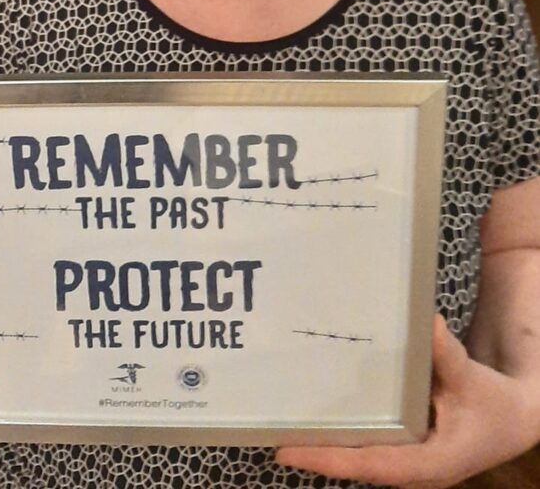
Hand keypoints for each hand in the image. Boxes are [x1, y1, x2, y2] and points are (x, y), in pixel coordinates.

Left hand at [275, 315, 538, 488]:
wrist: (515, 416)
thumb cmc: (494, 403)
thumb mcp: (473, 381)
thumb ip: (448, 358)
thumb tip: (427, 325)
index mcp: (430, 463)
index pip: (372, 466)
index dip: (331, 460)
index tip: (289, 453)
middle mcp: (412, 465)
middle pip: (359, 463)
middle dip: (319, 452)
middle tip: (275, 435)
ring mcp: (408, 455)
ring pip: (362, 453)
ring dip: (329, 441)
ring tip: (286, 423)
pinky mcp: (406, 441)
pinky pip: (370, 439)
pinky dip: (346, 427)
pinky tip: (322, 408)